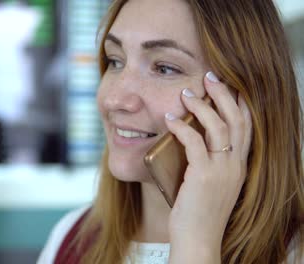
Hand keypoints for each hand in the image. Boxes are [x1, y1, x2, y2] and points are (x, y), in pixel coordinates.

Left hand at [165, 72, 252, 262]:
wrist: (198, 241)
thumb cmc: (197, 213)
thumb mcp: (208, 184)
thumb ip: (205, 163)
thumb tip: (187, 139)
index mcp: (238, 166)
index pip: (246, 126)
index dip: (239, 102)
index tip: (228, 84)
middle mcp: (235, 165)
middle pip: (237, 119)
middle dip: (224, 93)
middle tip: (210, 76)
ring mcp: (222, 171)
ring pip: (218, 126)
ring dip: (201, 105)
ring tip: (186, 93)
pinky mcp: (203, 177)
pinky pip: (194, 142)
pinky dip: (181, 127)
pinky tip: (168, 119)